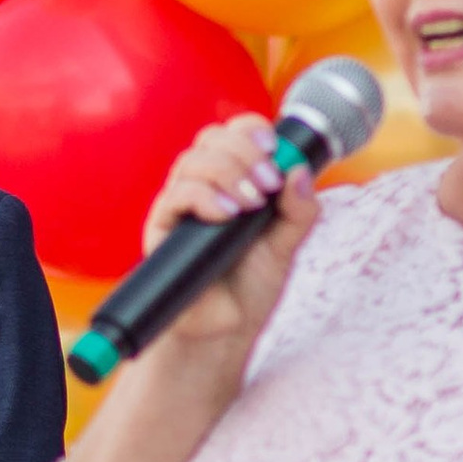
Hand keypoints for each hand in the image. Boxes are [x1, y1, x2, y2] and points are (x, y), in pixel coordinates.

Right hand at [143, 114, 321, 360]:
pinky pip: (174, 196)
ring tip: (250, 205)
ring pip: (192, 162)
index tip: (274, 149)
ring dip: (227, 173)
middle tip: (268, 184)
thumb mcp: (287, 245)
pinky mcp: (163, 229)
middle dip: (244, 152)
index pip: (233, 136)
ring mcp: (180, 207)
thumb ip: (299, 210)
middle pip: (210, 140)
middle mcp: (202, 188)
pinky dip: (203, 196)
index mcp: (231, 182)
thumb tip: (300, 171)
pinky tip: (225, 214)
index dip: (251, 131)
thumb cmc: (251, 288)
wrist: (225, 330)